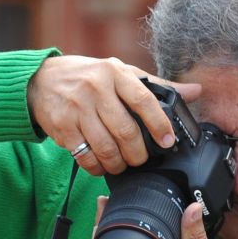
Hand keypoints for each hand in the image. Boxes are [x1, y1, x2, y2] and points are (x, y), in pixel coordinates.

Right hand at [28, 55, 200, 177]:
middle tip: (141, 159)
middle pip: (125, 130)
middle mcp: (96, 88)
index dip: (159, 124)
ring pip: (105, 147)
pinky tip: (101, 165)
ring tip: (122, 165)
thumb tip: (196, 91)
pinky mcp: (62, 126)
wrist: (41, 80)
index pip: (143, 100)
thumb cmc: (88, 77)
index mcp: (115, 73)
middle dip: (137, 153)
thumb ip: (156, 86)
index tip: (167, 142)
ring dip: (117, 163)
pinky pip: (84, 155)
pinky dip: (96, 166)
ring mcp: (77, 108)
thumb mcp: (120, 73)